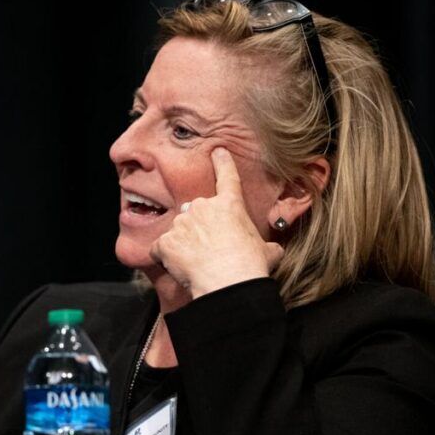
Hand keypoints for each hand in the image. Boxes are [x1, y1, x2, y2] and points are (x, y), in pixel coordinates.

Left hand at [150, 147, 283, 298]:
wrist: (228, 281)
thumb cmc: (251, 265)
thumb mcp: (269, 251)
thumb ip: (266, 246)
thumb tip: (274, 250)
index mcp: (230, 205)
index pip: (227, 177)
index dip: (222, 163)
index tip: (217, 152)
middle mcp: (203, 207)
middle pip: (195, 210)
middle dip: (199, 226)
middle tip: (209, 248)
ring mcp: (182, 223)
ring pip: (178, 229)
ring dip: (183, 243)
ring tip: (196, 262)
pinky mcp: (166, 242)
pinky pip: (160, 248)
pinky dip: (166, 257)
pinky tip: (178, 268)